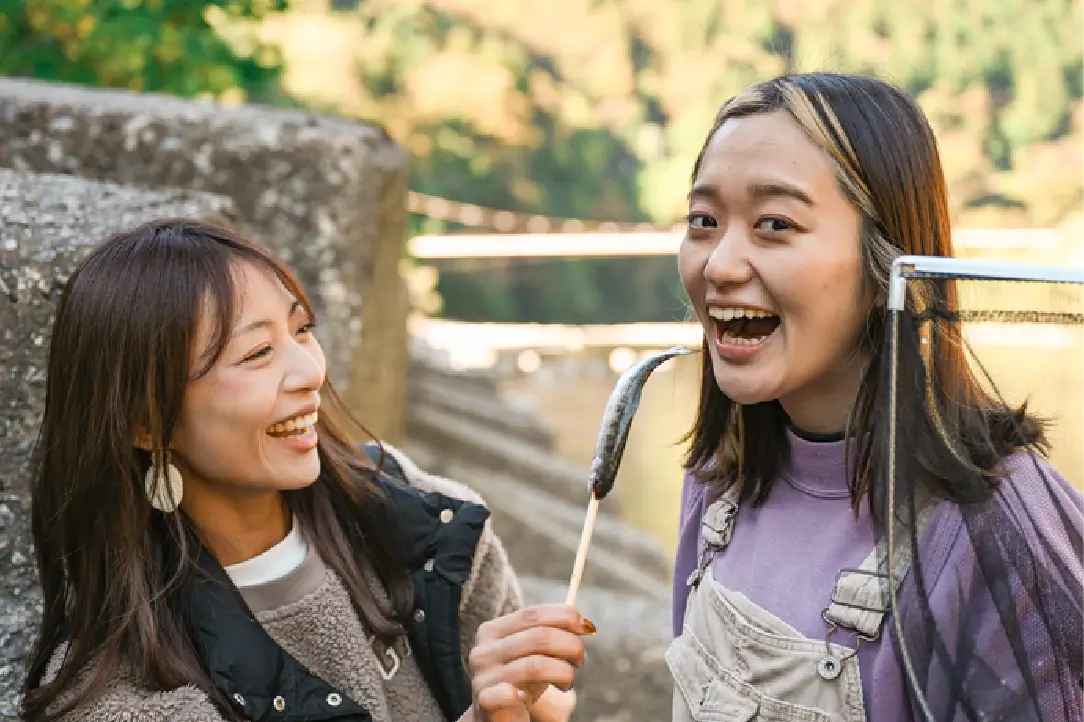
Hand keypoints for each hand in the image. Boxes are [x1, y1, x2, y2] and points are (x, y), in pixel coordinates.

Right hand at [468, 604, 592, 720]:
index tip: (586, 626)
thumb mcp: (531, 653)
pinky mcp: (485, 701)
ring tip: (567, 682)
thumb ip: (548, 633)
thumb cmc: (520, 680)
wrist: (496, 716)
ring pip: (535, 665)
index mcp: (492, 631)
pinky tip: (529, 698)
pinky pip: (505, 693)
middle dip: (570, 645)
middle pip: (538, 637)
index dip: (564, 616)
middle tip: (580, 659)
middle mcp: (483, 650)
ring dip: (563, 673)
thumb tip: (582, 623)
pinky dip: (522, 694)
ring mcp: (482, 676)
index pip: (532, 614)